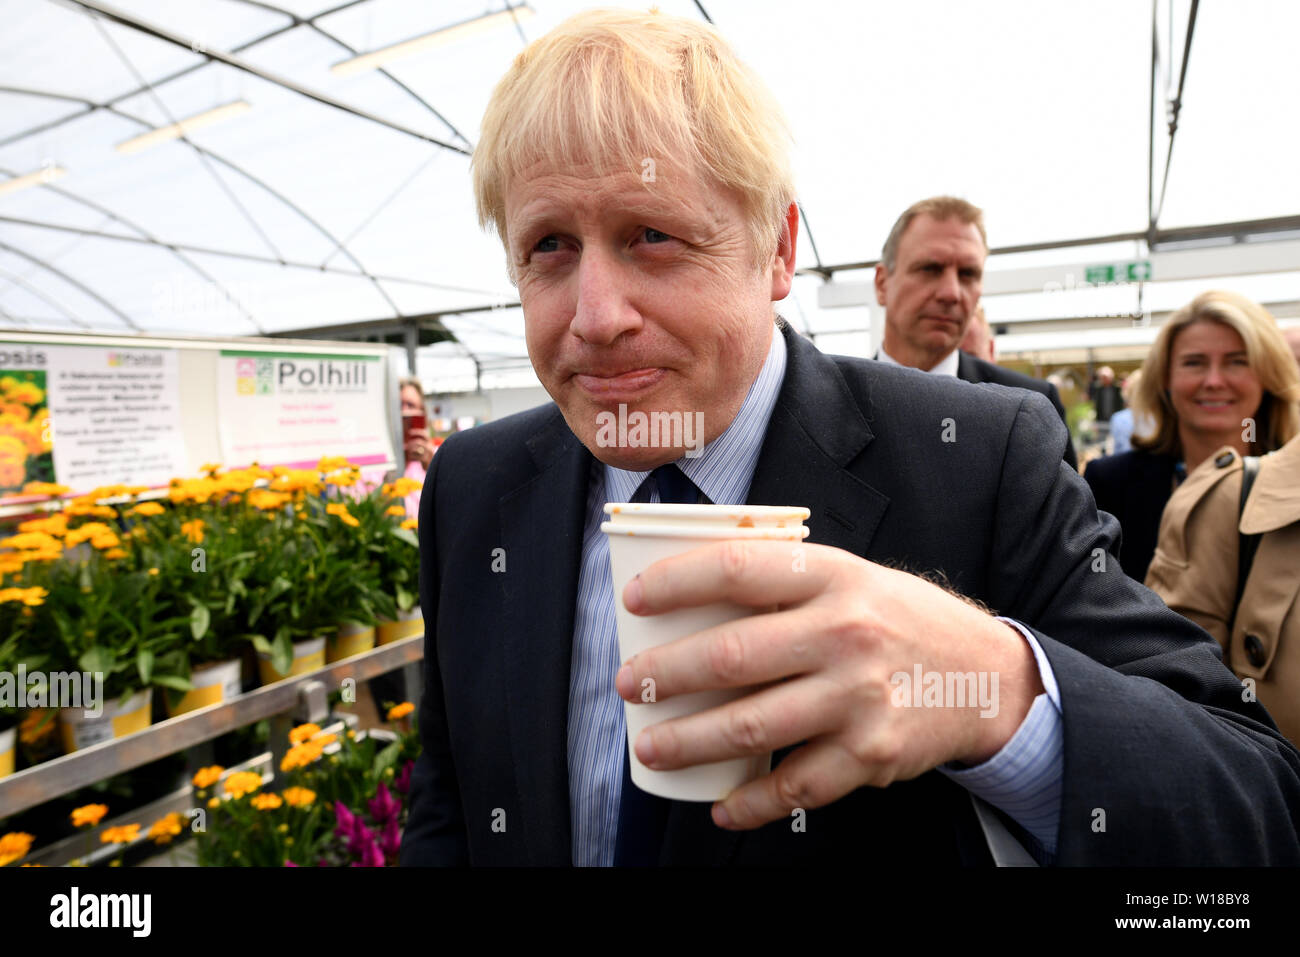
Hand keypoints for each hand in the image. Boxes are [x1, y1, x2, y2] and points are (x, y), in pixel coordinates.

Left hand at [405, 430, 433, 468]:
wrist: (436, 466)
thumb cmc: (428, 457)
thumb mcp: (426, 448)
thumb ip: (420, 444)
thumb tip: (407, 443)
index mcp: (430, 442)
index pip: (424, 434)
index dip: (417, 432)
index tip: (409, 432)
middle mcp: (430, 447)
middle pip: (418, 442)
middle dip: (410, 443)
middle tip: (405, 446)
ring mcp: (428, 453)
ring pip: (416, 449)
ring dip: (410, 450)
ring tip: (408, 452)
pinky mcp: (426, 460)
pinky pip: (415, 456)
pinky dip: (411, 456)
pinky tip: (410, 457)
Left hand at [613, 540, 1043, 829]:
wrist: (986, 675)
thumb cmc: (898, 620)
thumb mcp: (851, 576)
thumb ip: (783, 581)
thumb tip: (691, 593)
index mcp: (833, 576)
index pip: (737, 569)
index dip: (675, 583)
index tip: (634, 600)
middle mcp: (845, 633)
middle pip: (733, 656)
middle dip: (666, 675)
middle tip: (630, 686)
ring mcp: (858, 697)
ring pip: (752, 727)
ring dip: (689, 742)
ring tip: (652, 747)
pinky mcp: (870, 754)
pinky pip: (794, 788)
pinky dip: (750, 804)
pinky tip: (721, 806)